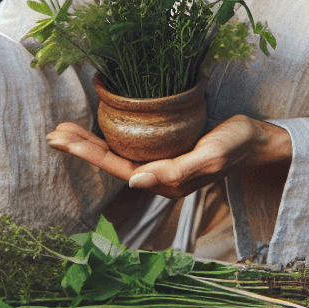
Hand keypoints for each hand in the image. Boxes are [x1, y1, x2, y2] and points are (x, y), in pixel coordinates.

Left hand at [46, 114, 290, 198]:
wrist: (255, 142)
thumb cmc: (235, 146)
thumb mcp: (211, 156)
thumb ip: (177, 170)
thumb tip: (135, 180)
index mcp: (165, 179)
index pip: (116, 166)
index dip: (87, 153)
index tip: (62, 140)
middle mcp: (157, 174)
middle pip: (110, 160)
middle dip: (80, 147)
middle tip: (53, 133)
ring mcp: (160, 164)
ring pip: (116, 153)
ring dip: (89, 142)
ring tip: (64, 131)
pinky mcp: (165, 152)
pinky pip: (129, 145)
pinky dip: (108, 136)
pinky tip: (97, 127)